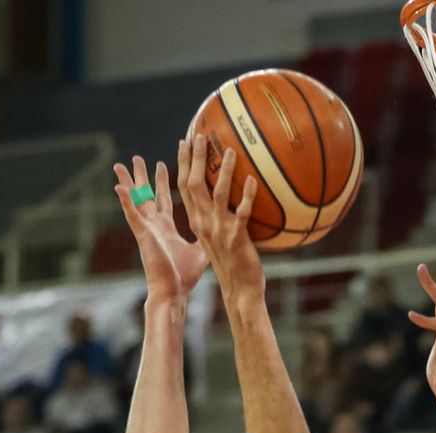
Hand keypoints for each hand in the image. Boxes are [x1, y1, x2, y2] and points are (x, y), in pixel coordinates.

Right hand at [113, 155, 207, 301]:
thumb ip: (206, 237)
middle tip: (137, 158)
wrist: (173, 293)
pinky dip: (125, 201)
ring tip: (119, 165)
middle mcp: (154, 226)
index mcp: (166, 228)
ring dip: (128, 182)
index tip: (161, 164)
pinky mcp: (143, 236)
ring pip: (135, 200)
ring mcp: (147, 229)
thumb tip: (221, 229)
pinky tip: (118, 187)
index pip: (163, 199)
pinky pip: (132, 215)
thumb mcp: (200, 252)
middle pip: (147, 195)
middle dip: (142, 176)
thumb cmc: (185, 277)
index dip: (162, 182)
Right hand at [175, 134, 264, 304]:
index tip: (184, 143)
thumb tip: (229, 204)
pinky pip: (242, 213)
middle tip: (200, 136)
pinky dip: (247, 196)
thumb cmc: (233, 268)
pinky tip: (253, 181)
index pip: (184, 188)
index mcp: (197, 222)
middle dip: (194, 159)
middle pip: (193, 185)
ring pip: (216, 194)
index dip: (183, 164)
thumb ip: (219, 222)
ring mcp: (218, 231)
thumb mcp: (219, 241)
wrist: (239, 292)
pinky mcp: (235, 239)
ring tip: (229, 151)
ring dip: (223, 171)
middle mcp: (204, 224)